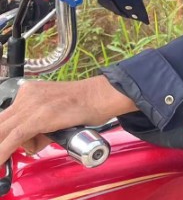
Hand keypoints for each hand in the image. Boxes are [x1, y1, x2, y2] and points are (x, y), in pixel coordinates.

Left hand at [0, 77, 135, 163]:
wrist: (103, 95)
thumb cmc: (87, 103)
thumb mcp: (54, 109)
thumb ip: (37, 123)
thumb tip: (28, 144)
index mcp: (29, 91)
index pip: (5, 117)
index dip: (4, 134)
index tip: (6, 144)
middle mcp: (26, 95)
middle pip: (1, 124)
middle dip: (4, 140)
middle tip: (18, 149)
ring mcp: (31, 104)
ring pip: (4, 131)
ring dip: (7, 148)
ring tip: (45, 139)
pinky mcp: (38, 117)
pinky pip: (14, 137)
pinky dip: (4, 151)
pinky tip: (0, 161)